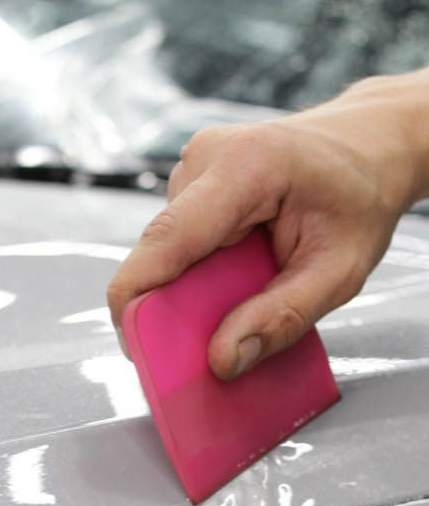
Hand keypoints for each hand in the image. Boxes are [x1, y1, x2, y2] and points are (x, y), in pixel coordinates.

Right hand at [108, 72, 428, 378]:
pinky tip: (239, 267)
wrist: (371, 145)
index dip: (137, 297)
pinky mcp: (190, 181)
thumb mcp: (340, 270)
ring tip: (248, 283)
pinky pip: (178, 242)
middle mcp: (206, 158)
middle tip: (220, 332)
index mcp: (245, 167)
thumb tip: (222, 360)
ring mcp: (193, 166)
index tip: (135, 346)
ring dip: (195, 286)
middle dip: (177, 303)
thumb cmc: (360, 196)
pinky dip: (200, 269)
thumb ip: (282, 317)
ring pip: (167, 252)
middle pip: (161, 252)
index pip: (167, 238)